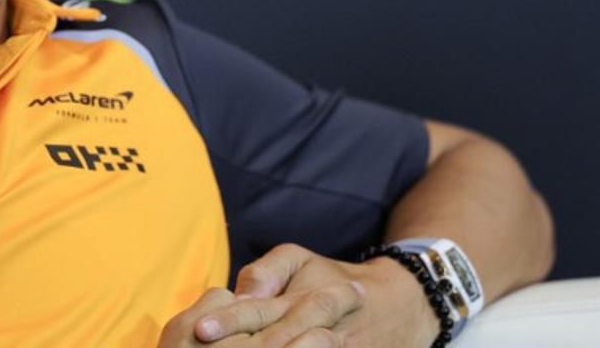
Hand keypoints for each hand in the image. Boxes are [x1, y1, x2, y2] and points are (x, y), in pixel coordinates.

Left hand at [193, 244, 440, 347]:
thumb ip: (266, 271)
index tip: (201, 329)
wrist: (398, 308)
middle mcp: (317, 330)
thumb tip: (238, 291)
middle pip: (273, 344)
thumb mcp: (300, 261)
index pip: (259, 312)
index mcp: (302, 300)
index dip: (230, 321)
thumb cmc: (331, 279)